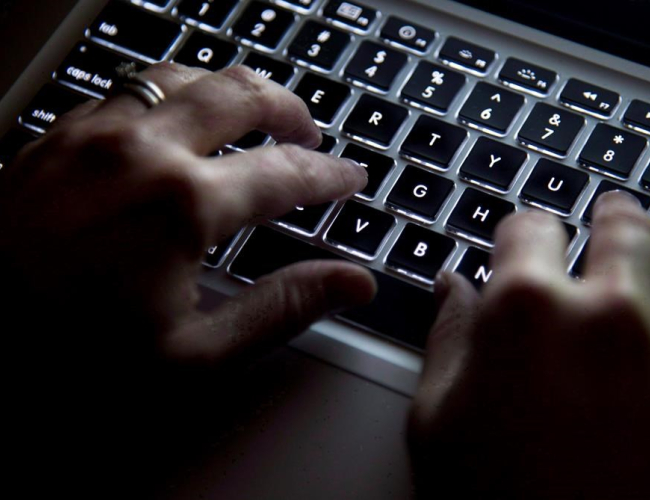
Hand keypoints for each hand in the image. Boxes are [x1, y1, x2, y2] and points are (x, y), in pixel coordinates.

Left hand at [0, 63, 375, 492]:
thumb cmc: (71, 354)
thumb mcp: (192, 354)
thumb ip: (281, 309)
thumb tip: (352, 283)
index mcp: (183, 203)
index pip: (286, 174)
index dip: (330, 176)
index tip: (351, 179)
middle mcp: (142, 148)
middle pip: (242, 95)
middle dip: (291, 111)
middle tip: (311, 136)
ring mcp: (94, 131)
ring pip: (186, 75)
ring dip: (233, 90)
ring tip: (256, 113)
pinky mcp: (59, 132)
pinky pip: (132, 86)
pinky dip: (176, 93)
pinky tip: (182, 118)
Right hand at [409, 192, 649, 499]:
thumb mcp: (435, 415)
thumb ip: (447, 336)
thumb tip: (453, 286)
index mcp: (525, 311)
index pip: (528, 229)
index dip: (522, 226)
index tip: (524, 233)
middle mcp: (607, 318)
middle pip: (621, 232)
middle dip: (615, 212)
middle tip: (616, 205)